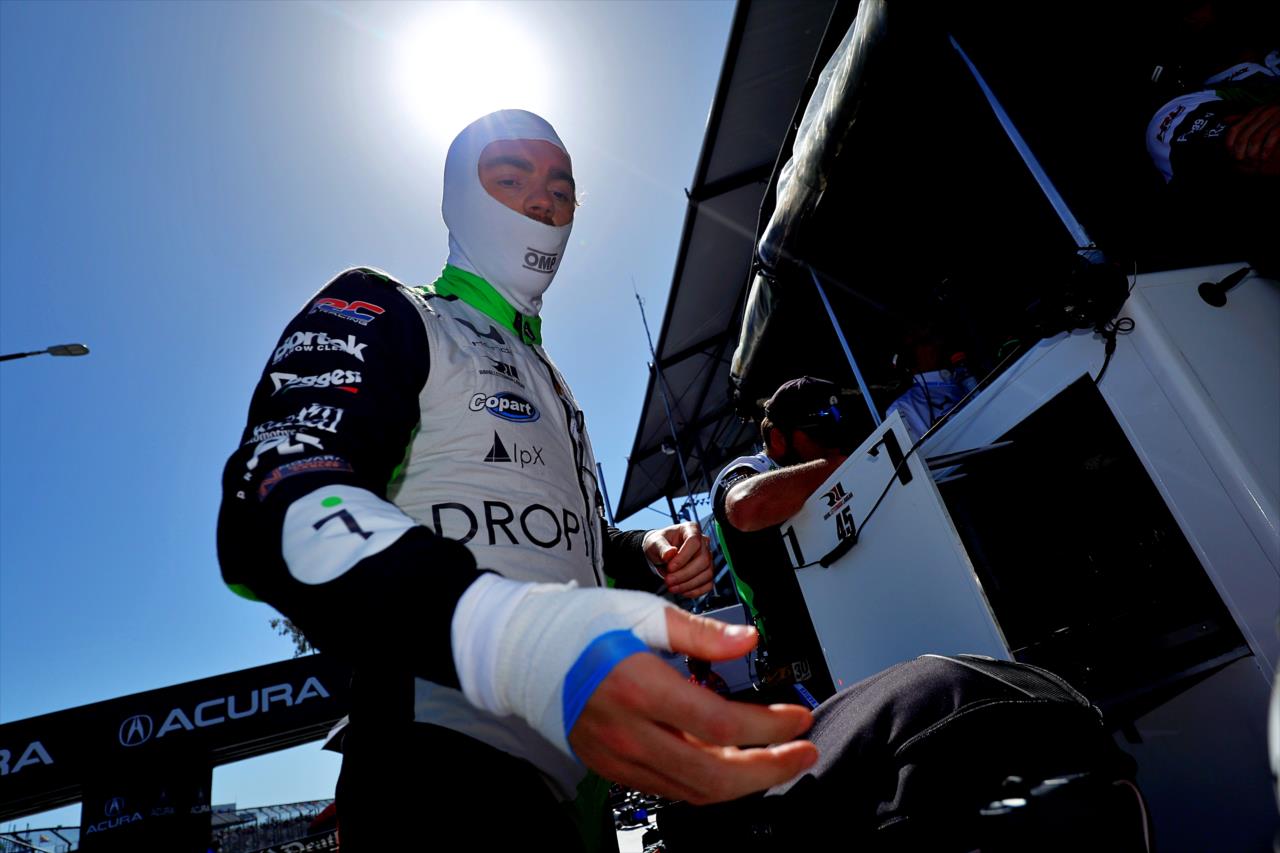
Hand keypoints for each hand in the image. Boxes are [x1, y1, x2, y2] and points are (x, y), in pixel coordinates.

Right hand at [569, 609, 817, 803]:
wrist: (522, 652)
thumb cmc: (581, 624)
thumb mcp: (642, 611)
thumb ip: (700, 632)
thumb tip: (749, 640)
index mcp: (640, 689)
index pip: (721, 724)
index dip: (770, 728)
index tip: (800, 718)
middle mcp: (630, 733)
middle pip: (714, 775)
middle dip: (770, 770)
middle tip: (803, 753)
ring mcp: (618, 758)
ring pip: (695, 790)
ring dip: (744, 781)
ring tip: (776, 760)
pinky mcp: (612, 768)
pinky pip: (671, 787)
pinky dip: (708, 780)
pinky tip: (729, 759)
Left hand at [643, 521, 713, 597]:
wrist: (660, 554)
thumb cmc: (658, 545)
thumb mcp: (654, 543)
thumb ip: (661, 547)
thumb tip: (670, 554)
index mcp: (691, 529)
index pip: (694, 542)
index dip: (683, 557)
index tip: (670, 568)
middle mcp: (703, 542)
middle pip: (703, 560)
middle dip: (684, 574)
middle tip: (668, 581)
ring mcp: (708, 558)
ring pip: (707, 573)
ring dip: (688, 584)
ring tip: (672, 587)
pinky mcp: (707, 572)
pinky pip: (708, 584)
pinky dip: (695, 591)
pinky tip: (681, 591)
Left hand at [1226, 104, 1279, 175]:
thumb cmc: (1277, 120)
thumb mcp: (1260, 117)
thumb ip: (1243, 119)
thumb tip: (1224, 120)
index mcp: (1254, 111)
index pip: (1234, 129)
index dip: (1230, 144)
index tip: (1230, 153)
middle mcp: (1264, 112)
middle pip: (1243, 136)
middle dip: (1240, 151)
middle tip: (1241, 159)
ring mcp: (1276, 116)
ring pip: (1256, 138)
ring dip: (1252, 153)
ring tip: (1253, 160)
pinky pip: (1272, 136)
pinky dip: (1266, 148)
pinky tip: (1265, 156)